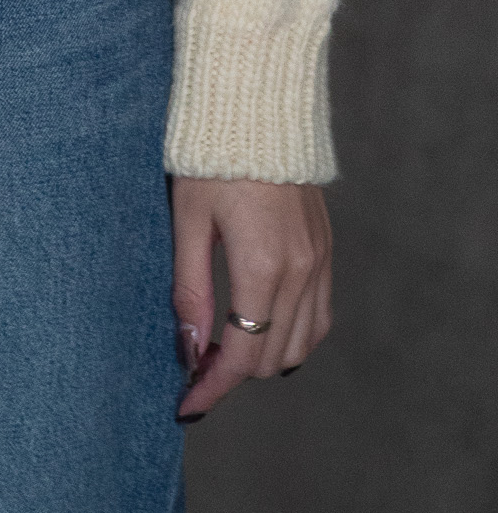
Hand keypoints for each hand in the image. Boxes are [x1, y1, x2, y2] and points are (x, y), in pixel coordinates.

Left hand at [171, 176, 331, 418]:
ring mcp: (319, 261)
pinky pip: (319, 314)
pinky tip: (262, 326)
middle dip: (233, 371)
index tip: (186, 405)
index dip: (213, 386)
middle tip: (195, 364)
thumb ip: (189, 288)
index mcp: (262, 267)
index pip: (242, 354)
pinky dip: (293, 333)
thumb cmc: (211, 158)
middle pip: (273, 357)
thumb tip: (188, 349)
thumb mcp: (188, 220)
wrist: (257, 107)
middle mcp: (300, 271)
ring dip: (264, 356)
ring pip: (302, 343)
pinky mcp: (325, 249)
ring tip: (223, 348)